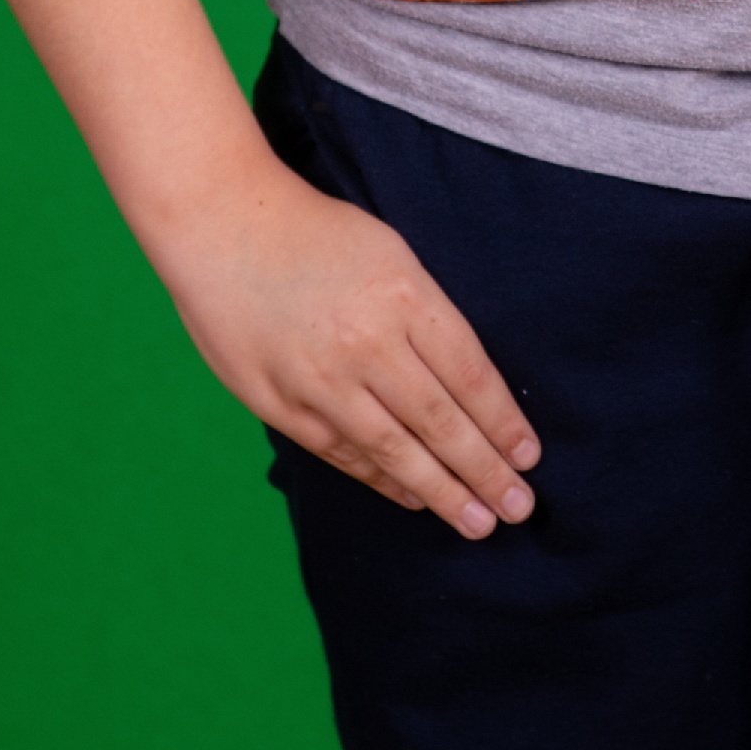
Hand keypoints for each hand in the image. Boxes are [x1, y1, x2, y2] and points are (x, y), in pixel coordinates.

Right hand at [161, 153, 542, 539]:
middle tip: (519, 509)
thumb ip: (428, 315)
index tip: (529, 458)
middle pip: (441, 422)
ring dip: (442, 492)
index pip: (470, 377)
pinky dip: (384, 480)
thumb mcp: (391, 252)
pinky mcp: (281, 404)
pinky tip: (414, 498)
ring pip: (395, 450)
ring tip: (478, 523)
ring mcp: (320, 380)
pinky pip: (344, 454)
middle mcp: (366, 344)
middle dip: (485, 473)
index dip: (503, 425)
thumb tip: (471, 387)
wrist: (221, 225)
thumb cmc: (316, 233)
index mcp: (403, 297)